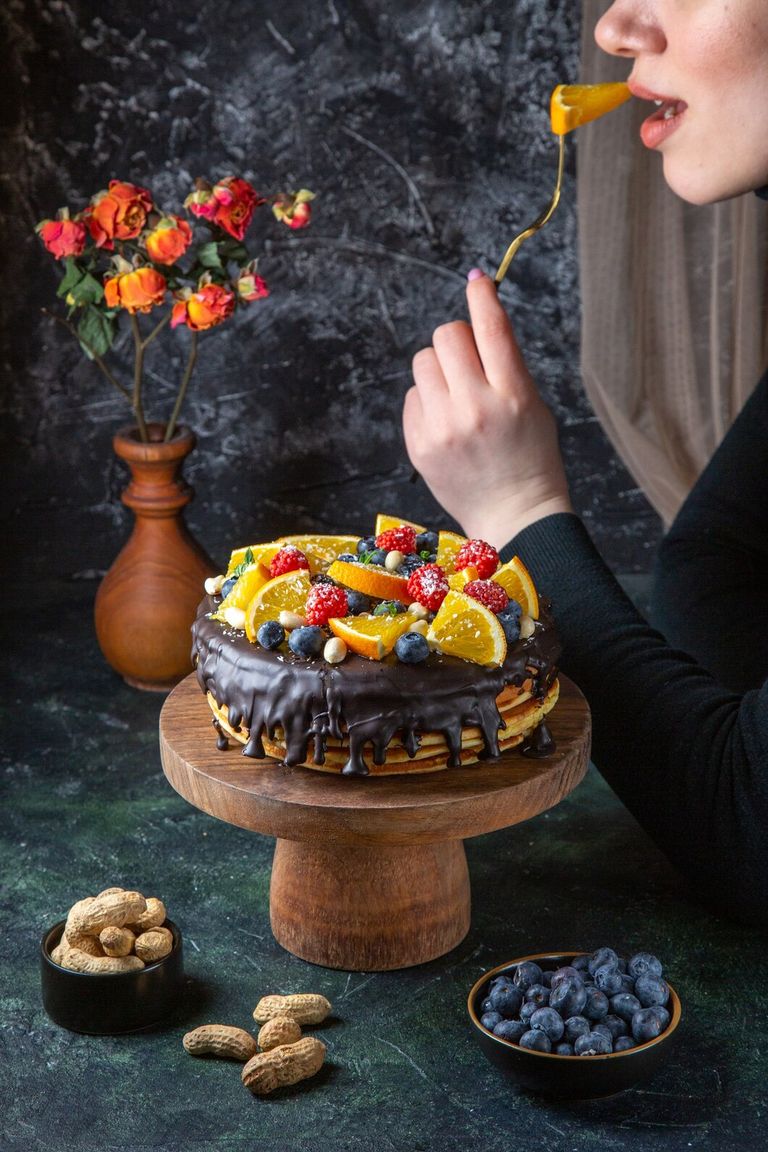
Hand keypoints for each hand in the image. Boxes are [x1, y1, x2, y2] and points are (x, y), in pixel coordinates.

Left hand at [403, 271, 572, 548]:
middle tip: (469, 363)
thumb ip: (507, 366)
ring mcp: (443, 429)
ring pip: (422, 363)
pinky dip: (427, 403)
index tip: (477, 281)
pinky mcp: (420, 446)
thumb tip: (480, 317)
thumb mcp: (533, 405)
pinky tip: (445, 425)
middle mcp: (474, 408)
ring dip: (438, 370)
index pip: (491, 328)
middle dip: (457, 341)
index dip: (482, 296)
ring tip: (456, 397)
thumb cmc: (530, 458)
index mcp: (513, 394)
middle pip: (446, 336)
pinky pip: (411, 398)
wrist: (515, 516)